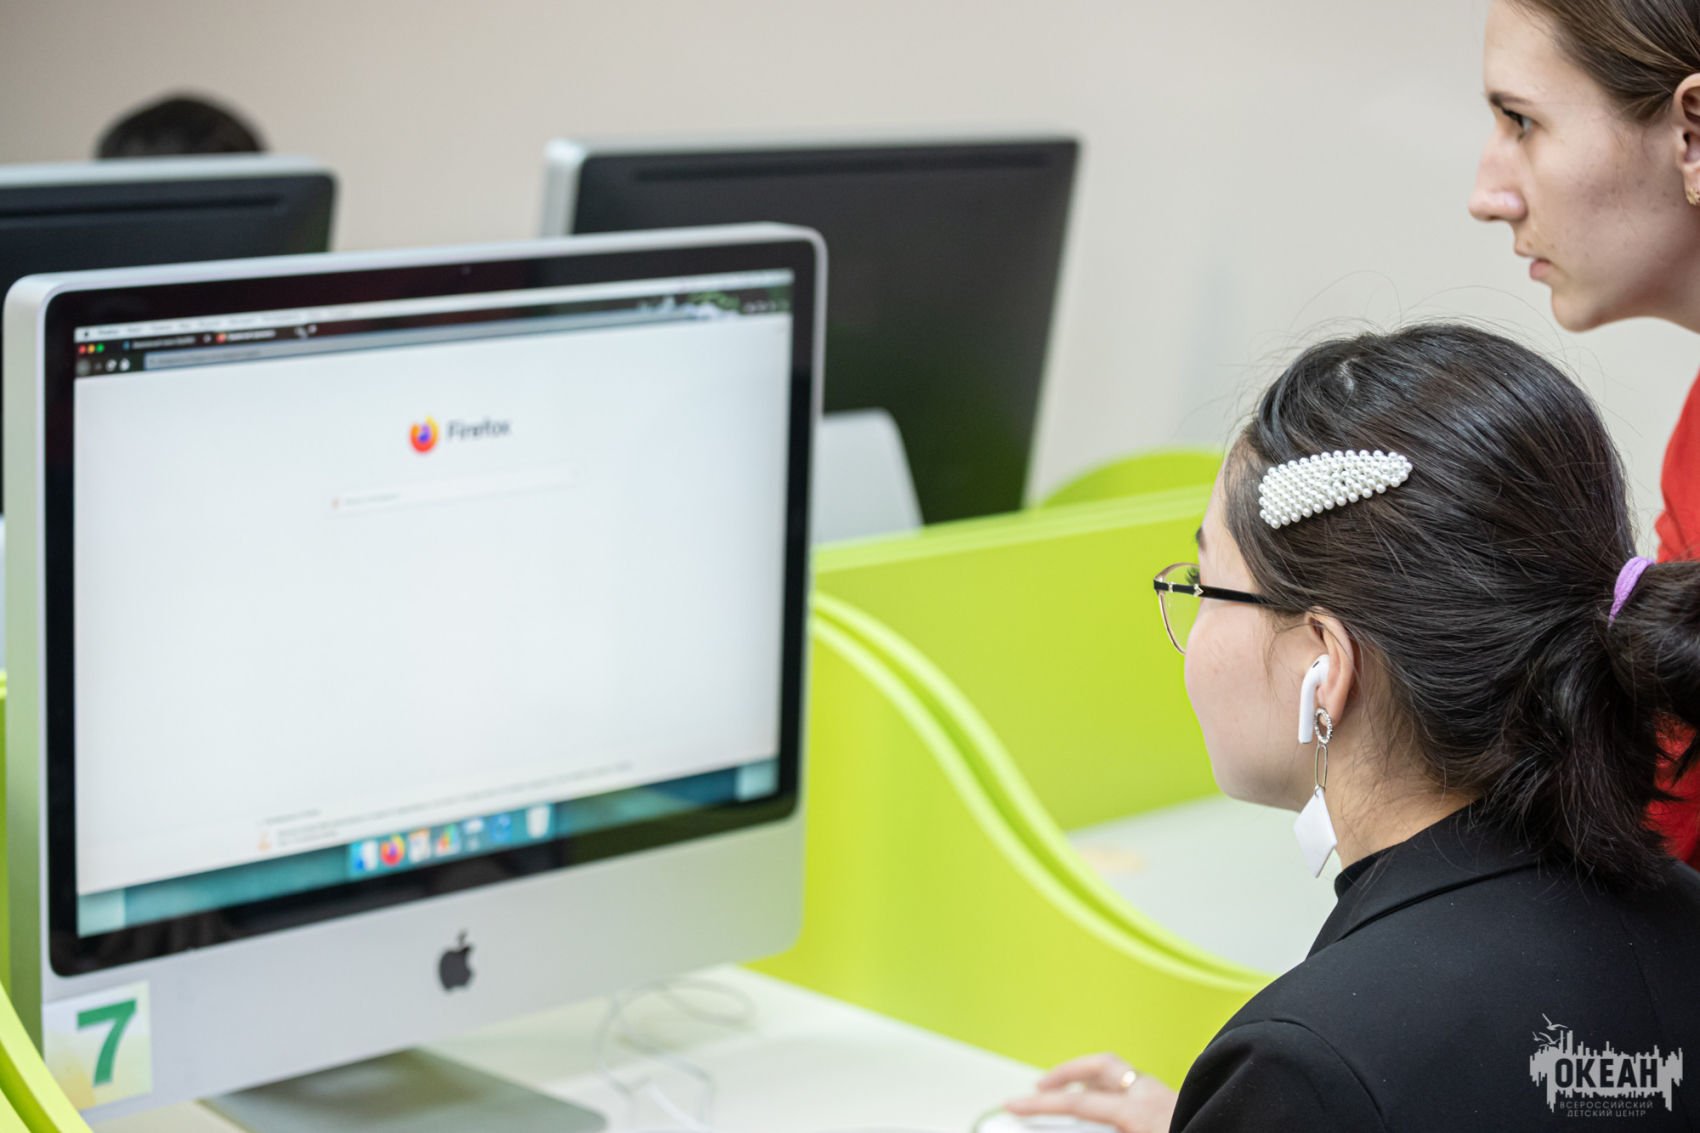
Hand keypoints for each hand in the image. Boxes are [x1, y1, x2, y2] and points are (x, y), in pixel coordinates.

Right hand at [1004, 1052, 1178, 1132]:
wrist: (1249, 1130)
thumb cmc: (1192, 1130)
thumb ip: (1104, 1131)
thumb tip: (1080, 1121)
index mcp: (1137, 1111)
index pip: (1076, 1104)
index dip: (1039, 1104)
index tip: (1014, 1104)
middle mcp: (1152, 1094)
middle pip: (1098, 1068)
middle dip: (1065, 1074)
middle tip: (1042, 1088)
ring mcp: (1168, 1095)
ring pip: (1121, 1073)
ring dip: (1093, 1079)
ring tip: (1076, 1095)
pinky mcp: (1180, 1102)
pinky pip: (1139, 1086)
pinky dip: (1119, 1090)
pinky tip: (1117, 1110)